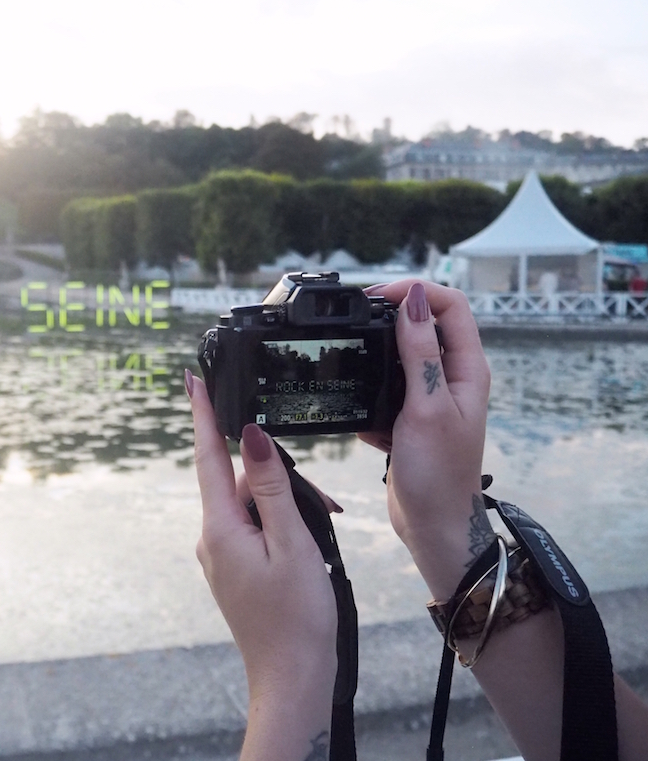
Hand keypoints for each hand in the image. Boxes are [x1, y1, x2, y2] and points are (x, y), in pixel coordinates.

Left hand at [188, 370, 336, 721]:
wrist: (292, 678)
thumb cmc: (297, 618)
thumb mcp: (292, 544)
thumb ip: (271, 488)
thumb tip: (251, 437)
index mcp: (220, 529)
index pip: (208, 458)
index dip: (203, 416)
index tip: (192, 381)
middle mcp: (212, 539)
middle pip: (243, 484)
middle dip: (282, 483)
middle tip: (324, 509)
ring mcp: (221, 556)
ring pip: (253, 508)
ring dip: (288, 510)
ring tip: (322, 535)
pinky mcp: (234, 569)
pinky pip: (255, 530)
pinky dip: (282, 528)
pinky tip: (308, 545)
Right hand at [358, 281, 492, 598]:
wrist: (433, 526)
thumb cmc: (438, 474)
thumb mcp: (426, 408)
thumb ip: (419, 353)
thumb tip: (412, 301)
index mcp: (467, 369)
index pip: (450, 305)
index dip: (415, 292)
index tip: (376, 298)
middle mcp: (452, 378)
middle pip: (424, 324)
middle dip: (388, 318)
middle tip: (354, 320)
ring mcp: (430, 398)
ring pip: (400, 357)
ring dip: (375, 358)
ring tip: (350, 365)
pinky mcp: (410, 418)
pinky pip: (386, 389)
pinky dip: (369, 395)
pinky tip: (359, 415)